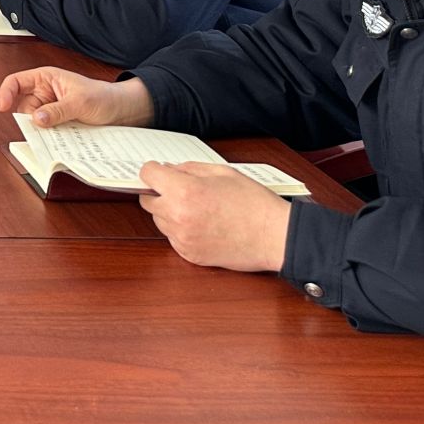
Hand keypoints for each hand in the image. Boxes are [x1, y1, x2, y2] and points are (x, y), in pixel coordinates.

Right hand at [0, 67, 153, 128]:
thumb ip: (58, 110)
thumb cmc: (103, 97)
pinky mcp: (57, 123)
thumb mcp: (80, 102)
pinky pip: (46, 131)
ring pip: (34, 122)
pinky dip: (50, 136)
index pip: (16, 82)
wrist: (122, 111)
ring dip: (42, 129)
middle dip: (29, 118)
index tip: (3, 107)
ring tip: (60, 130)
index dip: (6, 93)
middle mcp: (45, 93)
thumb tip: (37, 119)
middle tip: (43, 127)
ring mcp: (50, 109)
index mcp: (46, 78)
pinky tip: (62, 138)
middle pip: (23, 106)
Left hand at [138, 161, 290, 272]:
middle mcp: (177, 216)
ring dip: (169, 212)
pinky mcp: (190, 255)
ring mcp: (182, 239)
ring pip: (159, 220)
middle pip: (148, 200)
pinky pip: (173, 238)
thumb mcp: (222, 172)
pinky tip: (203, 225)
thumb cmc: (254, 203)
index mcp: (184, 191)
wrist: (275, 237)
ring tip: (198, 209)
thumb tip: (169, 169)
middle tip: (181, 190)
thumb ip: (189, 168)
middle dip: (160, 192)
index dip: (154, 170)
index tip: (160, 171)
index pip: (147, 174)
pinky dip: (181, 230)